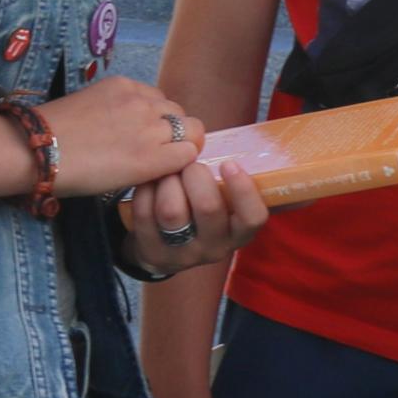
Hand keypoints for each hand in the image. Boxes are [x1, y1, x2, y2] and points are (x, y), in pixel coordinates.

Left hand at [39, 72, 205, 198]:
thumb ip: (154, 167)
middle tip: (158, 142)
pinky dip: (145, 101)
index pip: (192, 150)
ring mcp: (138, 101)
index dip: (183, 155)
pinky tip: (123, 110)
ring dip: (164, 117)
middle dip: (180, 135)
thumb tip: (169, 156)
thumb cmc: (78, 174)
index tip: (171, 159)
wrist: (39, 147)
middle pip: (191, 126)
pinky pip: (150, 91)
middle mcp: (152, 128)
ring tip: (140, 125)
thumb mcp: (123, 182)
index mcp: (152, 160)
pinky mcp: (122, 83)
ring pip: (172, 106)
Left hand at [120, 157, 264, 278]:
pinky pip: (144, 213)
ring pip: (171, 211)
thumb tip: (215, 143)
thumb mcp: (223, 207)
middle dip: (196, 174)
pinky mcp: (152, 251)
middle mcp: (214, 247)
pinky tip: (151, 183)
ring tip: (168, 173)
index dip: (243, 189)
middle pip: (208, 207)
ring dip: (168, 181)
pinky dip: (146, 189)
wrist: (166, 254)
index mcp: (238, 233)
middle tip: (189, 164)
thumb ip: (226, 184)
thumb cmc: (201, 216)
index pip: (253, 217)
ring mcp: (181, 253)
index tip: (228, 163)